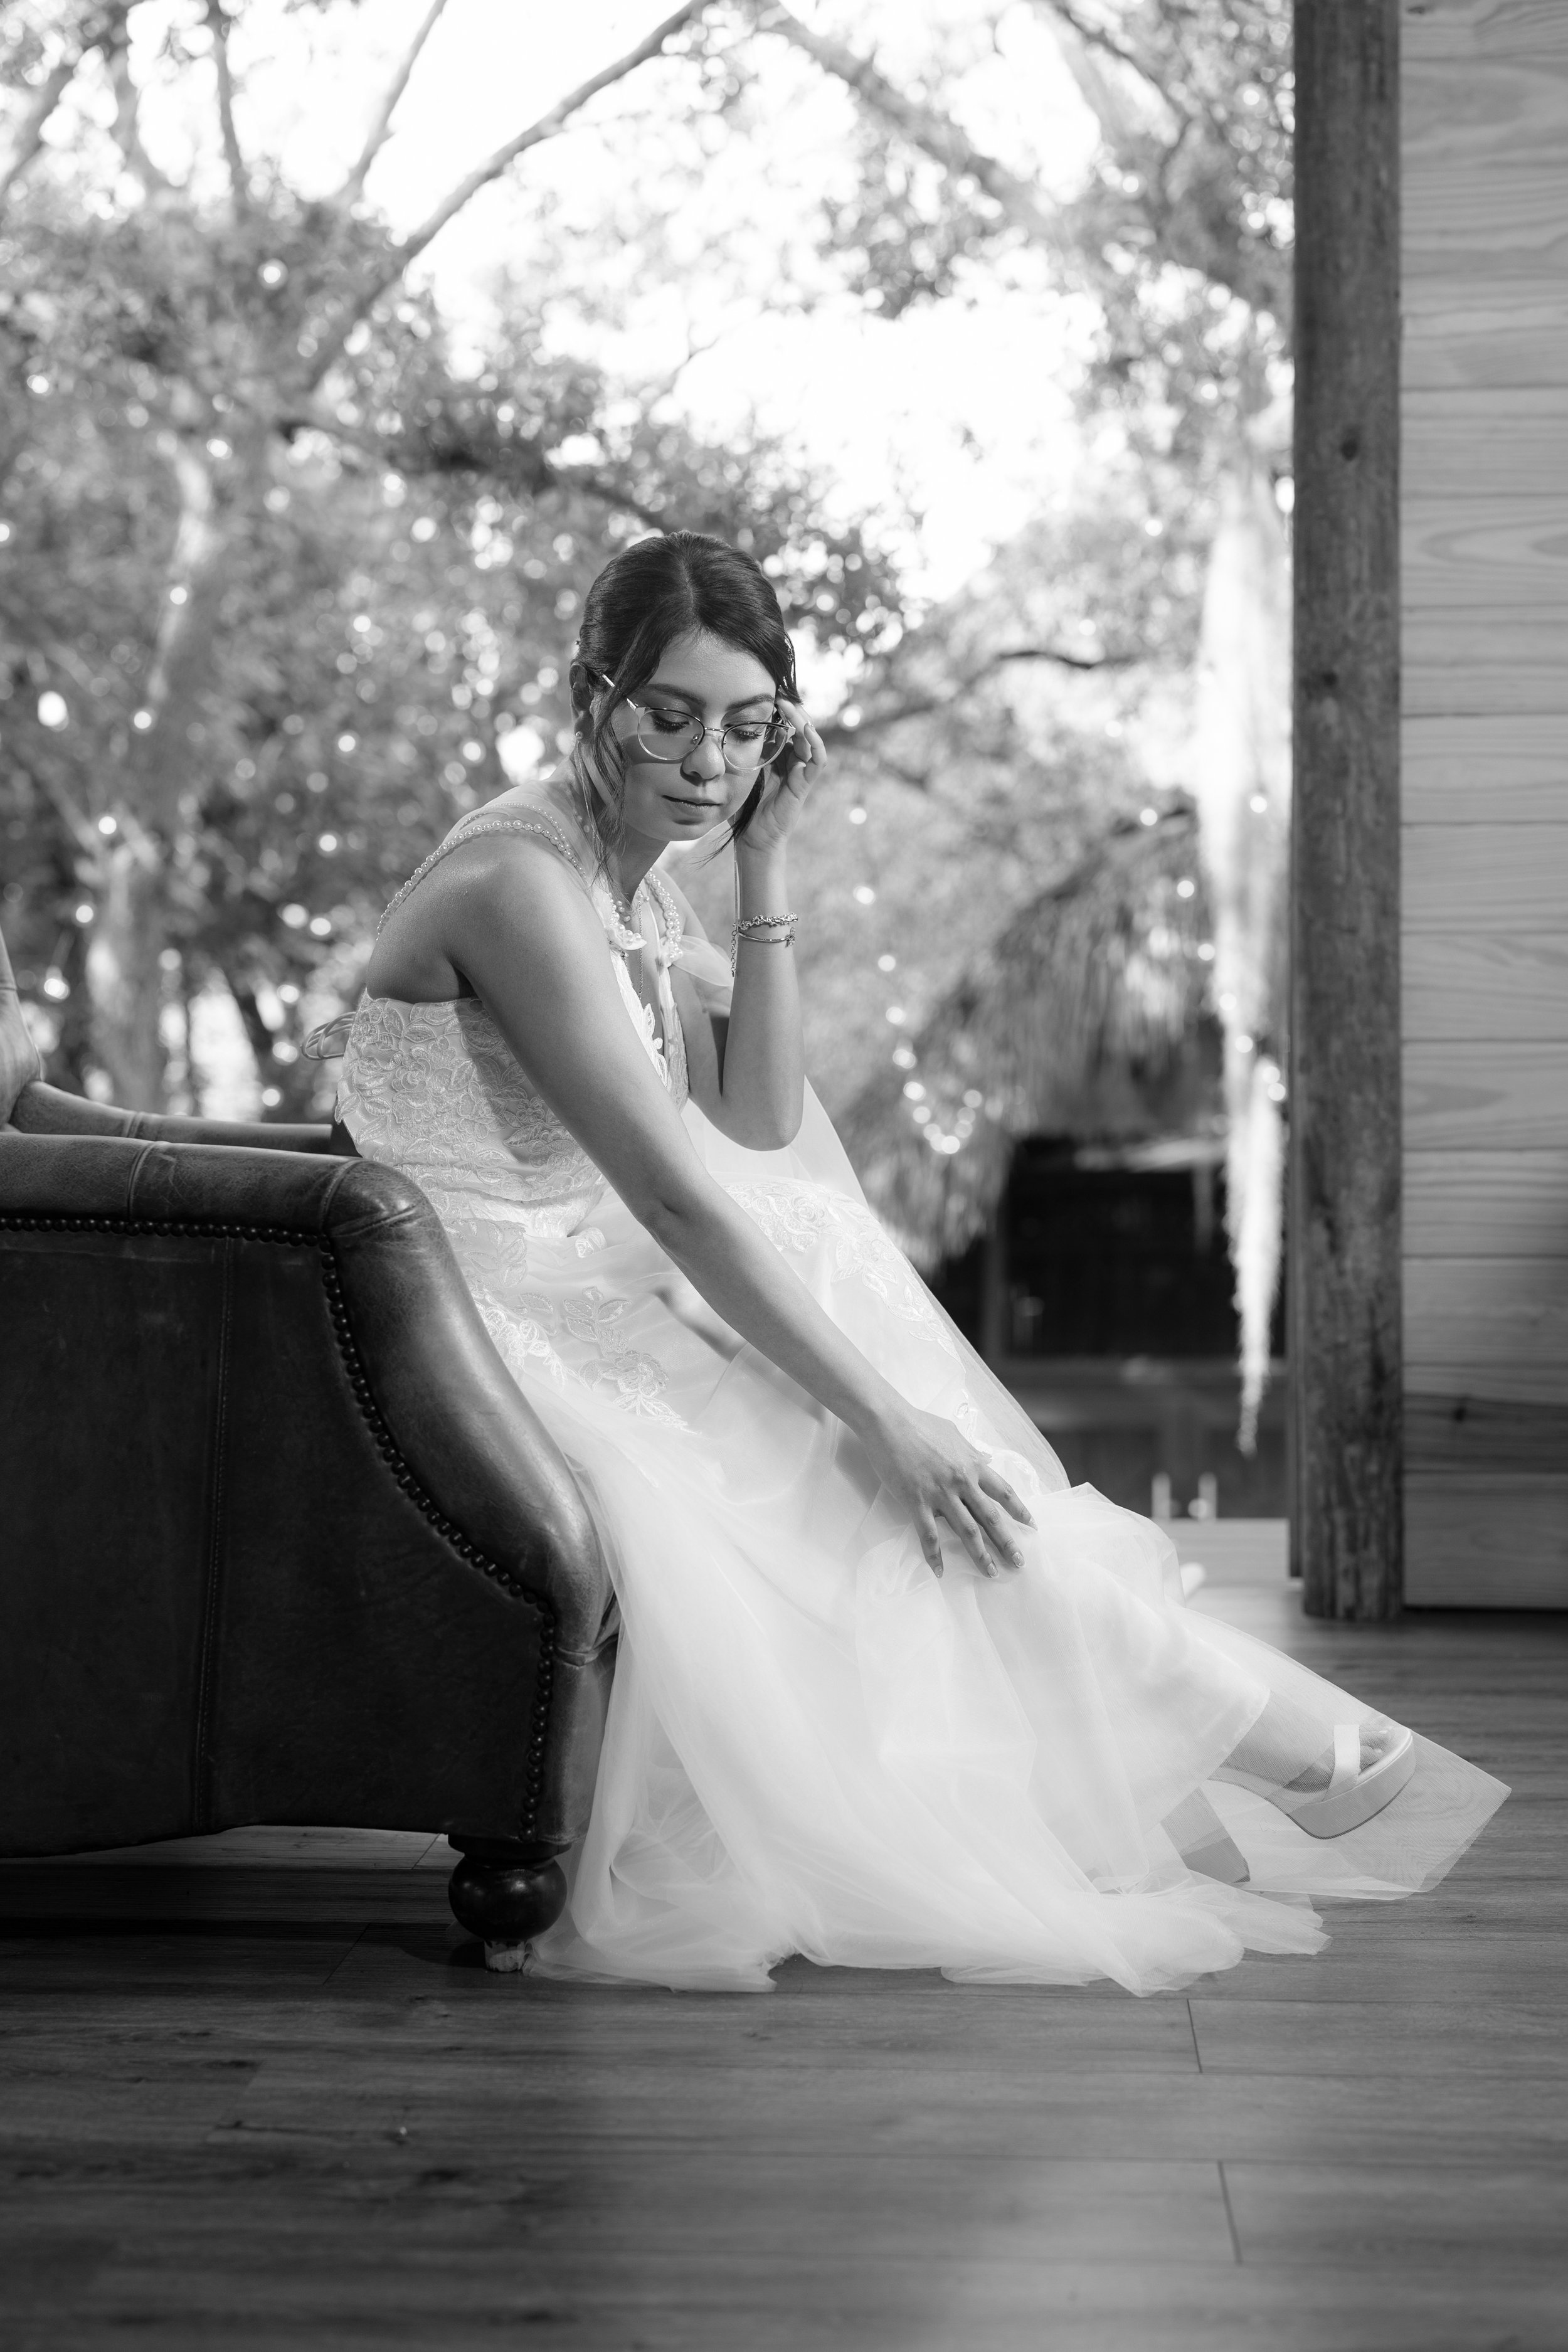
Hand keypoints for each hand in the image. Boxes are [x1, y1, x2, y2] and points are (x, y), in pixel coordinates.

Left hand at [735, 698, 827, 856]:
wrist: (752, 839)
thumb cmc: (743, 808)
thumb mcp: (739, 772)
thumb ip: (738, 751)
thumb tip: (722, 725)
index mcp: (778, 757)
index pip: (785, 726)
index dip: (779, 709)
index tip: (766, 693)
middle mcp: (792, 762)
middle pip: (799, 727)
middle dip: (791, 709)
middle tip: (777, 692)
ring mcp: (801, 772)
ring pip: (810, 738)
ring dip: (801, 719)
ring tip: (787, 704)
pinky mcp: (805, 784)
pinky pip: (817, 760)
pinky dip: (815, 743)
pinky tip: (804, 729)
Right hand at [860, 1405, 1035, 1580]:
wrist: (889, 1422)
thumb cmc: (920, 1424)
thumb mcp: (954, 1434)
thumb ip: (972, 1451)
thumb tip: (985, 1459)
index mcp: (973, 1465)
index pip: (1003, 1492)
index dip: (1019, 1511)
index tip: (1031, 1526)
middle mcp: (962, 1482)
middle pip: (990, 1518)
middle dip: (1007, 1542)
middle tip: (1019, 1563)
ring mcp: (939, 1493)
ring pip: (966, 1531)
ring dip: (980, 1555)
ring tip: (990, 1573)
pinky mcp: (916, 1501)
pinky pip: (928, 1534)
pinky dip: (934, 1555)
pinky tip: (939, 1571)